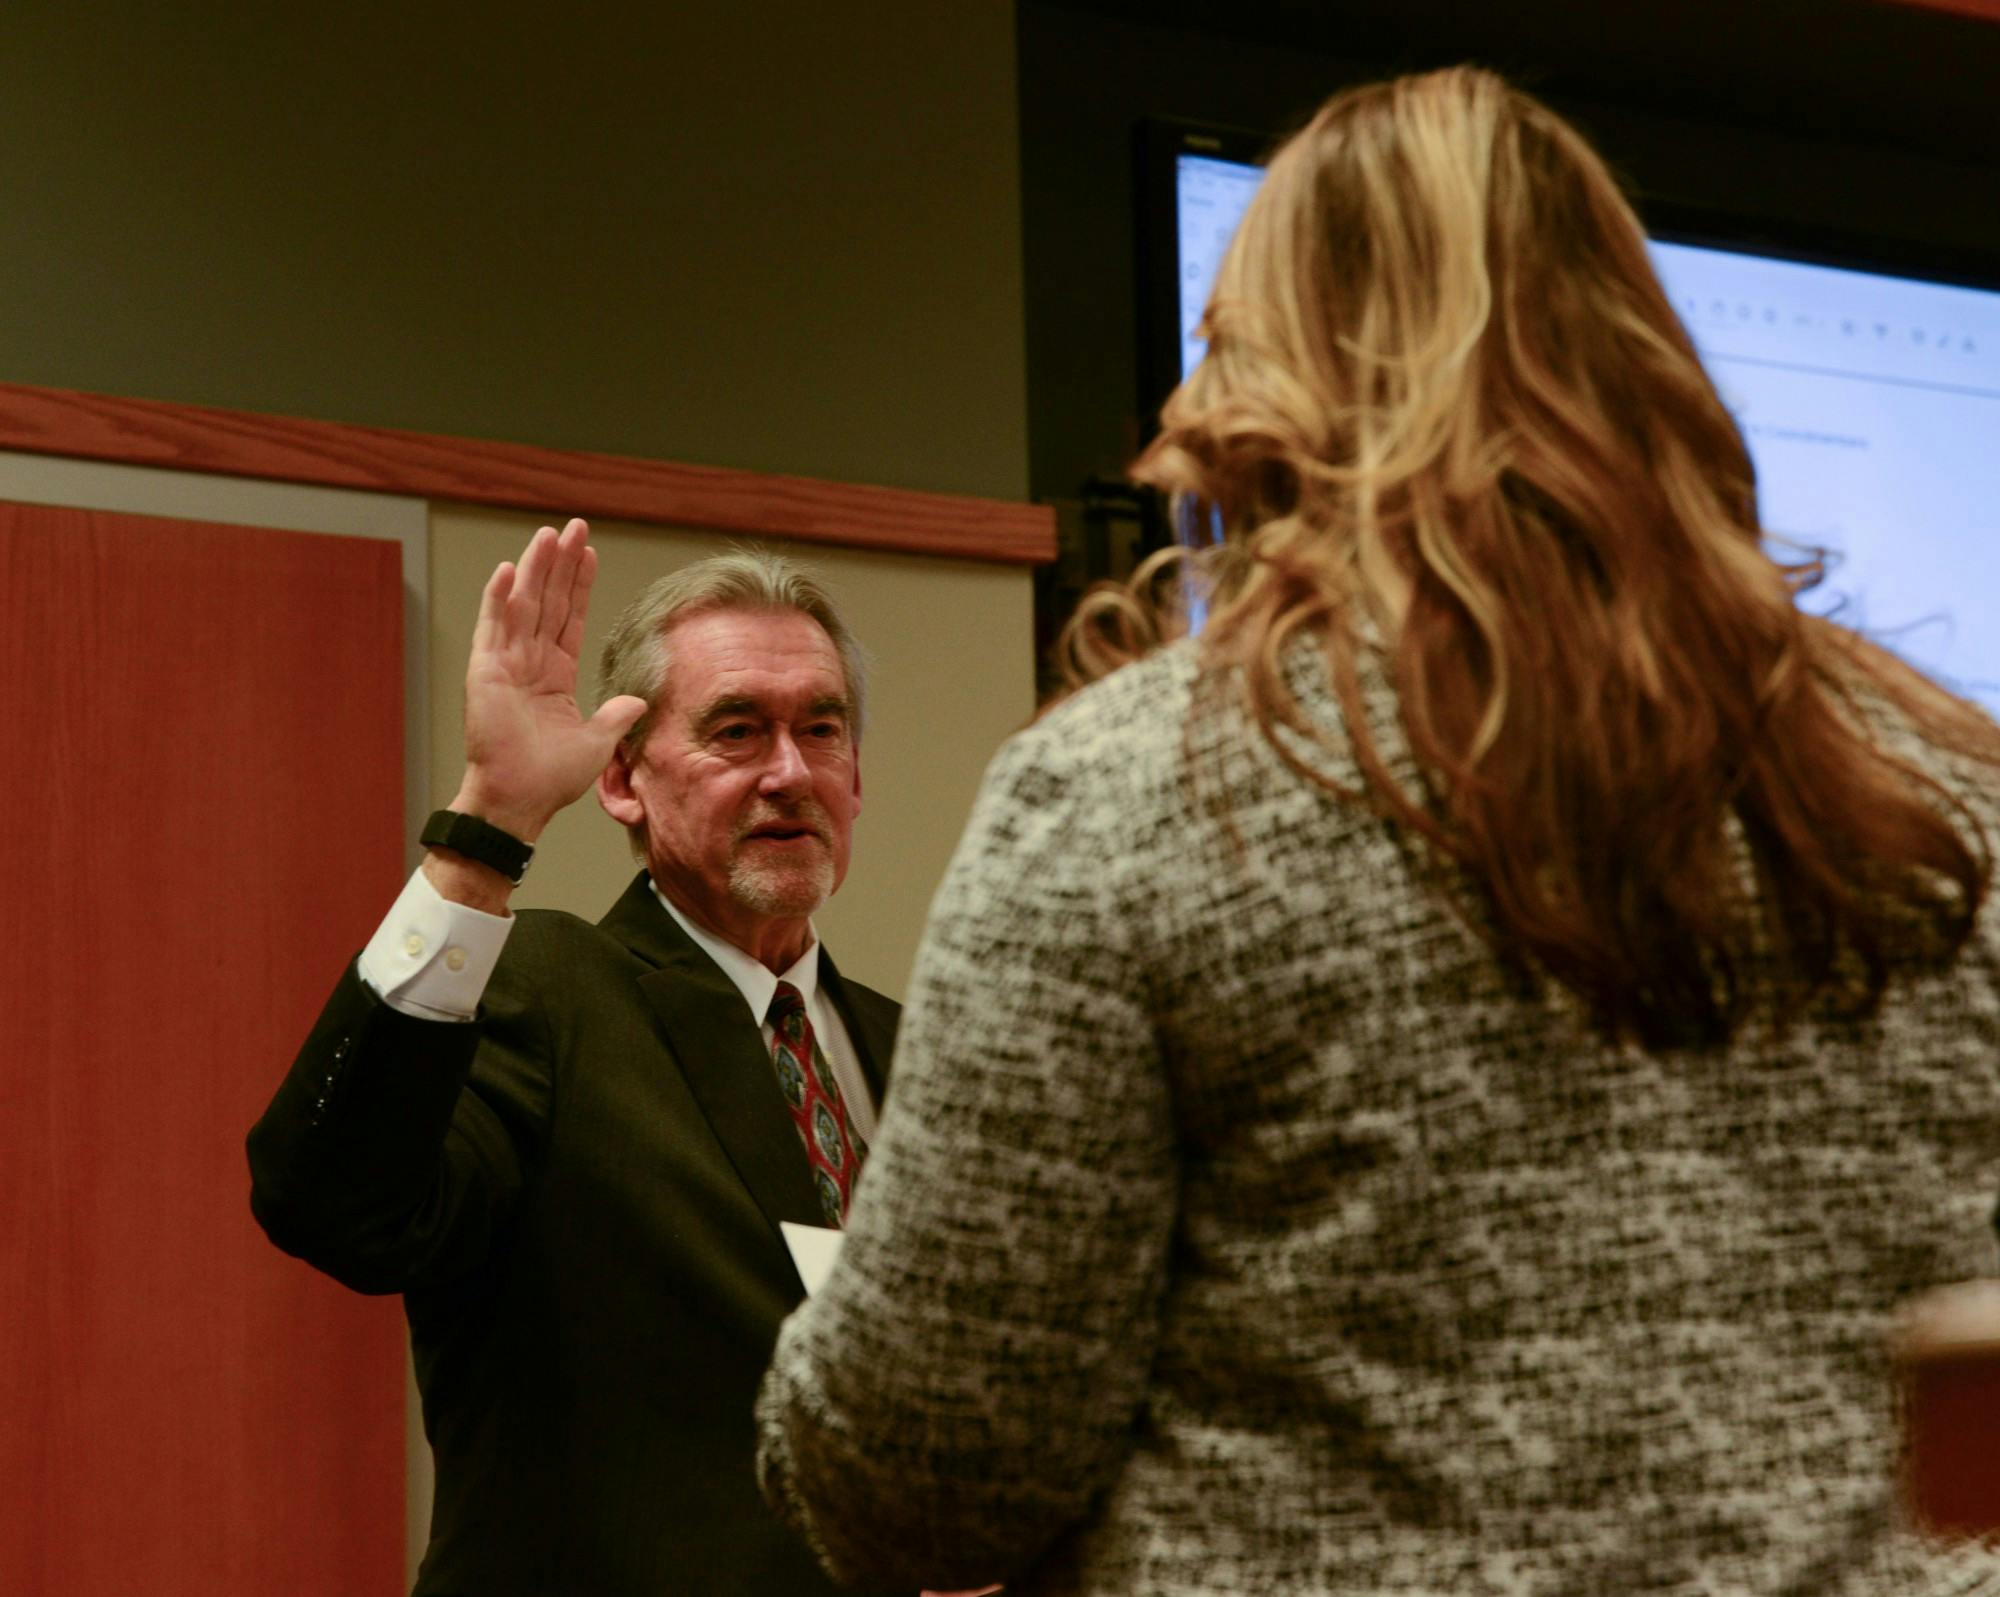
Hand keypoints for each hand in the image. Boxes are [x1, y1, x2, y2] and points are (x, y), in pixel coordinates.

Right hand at [449, 518, 646, 841]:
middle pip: (546, 602)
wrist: (519, 801)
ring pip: (521, 606)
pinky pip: (492, 630)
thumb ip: (616, 716)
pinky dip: (496, 600)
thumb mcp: (597, 742)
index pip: (568, 619)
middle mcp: (529, 663)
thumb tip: (639, 700)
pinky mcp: (485, 674)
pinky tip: (505, 570)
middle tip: (572, 526)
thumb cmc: (550, 778)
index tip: (589, 552)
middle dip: (560, 564)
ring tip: (547, 535)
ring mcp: (505, 665)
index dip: (579, 585)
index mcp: (554, 676)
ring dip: (533, 569)